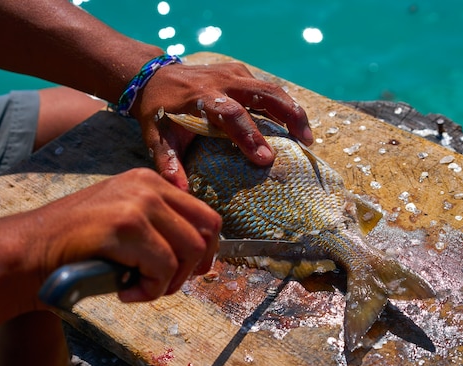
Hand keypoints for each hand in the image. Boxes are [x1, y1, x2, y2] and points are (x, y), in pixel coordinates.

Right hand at [31, 168, 220, 303]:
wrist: (30, 250)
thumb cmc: (78, 245)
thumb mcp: (126, 222)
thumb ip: (160, 227)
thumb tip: (200, 256)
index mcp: (151, 182)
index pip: (206, 214)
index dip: (209, 249)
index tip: (197, 271)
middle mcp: (148, 186)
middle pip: (206, 232)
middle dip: (194, 267)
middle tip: (167, 285)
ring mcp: (138, 203)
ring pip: (189, 251)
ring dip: (169, 282)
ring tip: (140, 289)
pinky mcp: (126, 226)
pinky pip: (164, 268)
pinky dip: (150, 291)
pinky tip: (125, 292)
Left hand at [131, 62, 313, 189]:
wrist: (155, 76)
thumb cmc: (159, 112)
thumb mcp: (157, 138)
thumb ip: (168, 164)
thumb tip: (180, 193)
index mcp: (202, 98)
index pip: (232, 115)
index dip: (250, 136)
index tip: (267, 159)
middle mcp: (222, 82)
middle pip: (264, 94)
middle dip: (288, 116)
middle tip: (306, 141)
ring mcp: (234, 74)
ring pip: (272, 89)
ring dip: (293, 111)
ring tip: (307, 137)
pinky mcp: (241, 74)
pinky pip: (267, 89)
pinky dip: (284, 107)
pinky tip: (292, 127)